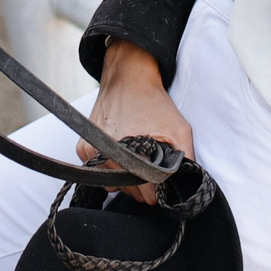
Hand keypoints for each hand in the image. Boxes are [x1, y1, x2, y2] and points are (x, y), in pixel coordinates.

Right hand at [77, 40, 192, 203]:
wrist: (127, 77)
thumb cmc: (153, 103)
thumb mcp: (179, 128)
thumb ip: (187, 159)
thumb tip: (187, 185)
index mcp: (130, 154)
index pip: (146, 194)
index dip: (157, 188)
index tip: (161, 177)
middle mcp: (107, 154)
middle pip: (128, 191)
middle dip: (142, 183)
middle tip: (149, 163)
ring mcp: (91, 152)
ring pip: (113, 185)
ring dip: (125, 177)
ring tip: (135, 156)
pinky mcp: (82, 148)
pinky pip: (99, 174)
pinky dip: (111, 168)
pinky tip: (121, 152)